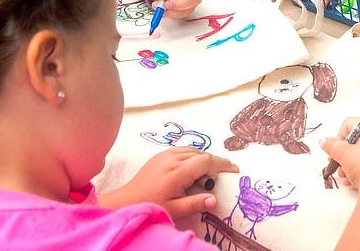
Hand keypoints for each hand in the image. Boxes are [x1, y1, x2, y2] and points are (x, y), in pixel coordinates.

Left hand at [101, 147, 238, 219]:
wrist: (126, 201)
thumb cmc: (150, 206)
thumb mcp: (174, 209)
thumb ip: (195, 204)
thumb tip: (215, 200)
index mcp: (177, 172)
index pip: (206, 161)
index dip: (221, 164)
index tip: (233, 170)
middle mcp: (172, 159)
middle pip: (201, 153)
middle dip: (215, 162)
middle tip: (226, 172)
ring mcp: (164, 155)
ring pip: (192, 150)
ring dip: (203, 158)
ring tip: (211, 171)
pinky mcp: (159, 155)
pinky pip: (181, 150)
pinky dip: (192, 155)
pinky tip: (194, 166)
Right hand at [320, 121, 359, 190]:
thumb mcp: (343, 155)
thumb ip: (331, 145)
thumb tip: (324, 141)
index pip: (350, 124)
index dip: (339, 137)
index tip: (336, 149)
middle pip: (357, 139)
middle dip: (344, 153)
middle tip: (337, 162)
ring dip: (350, 164)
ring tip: (345, 175)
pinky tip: (353, 180)